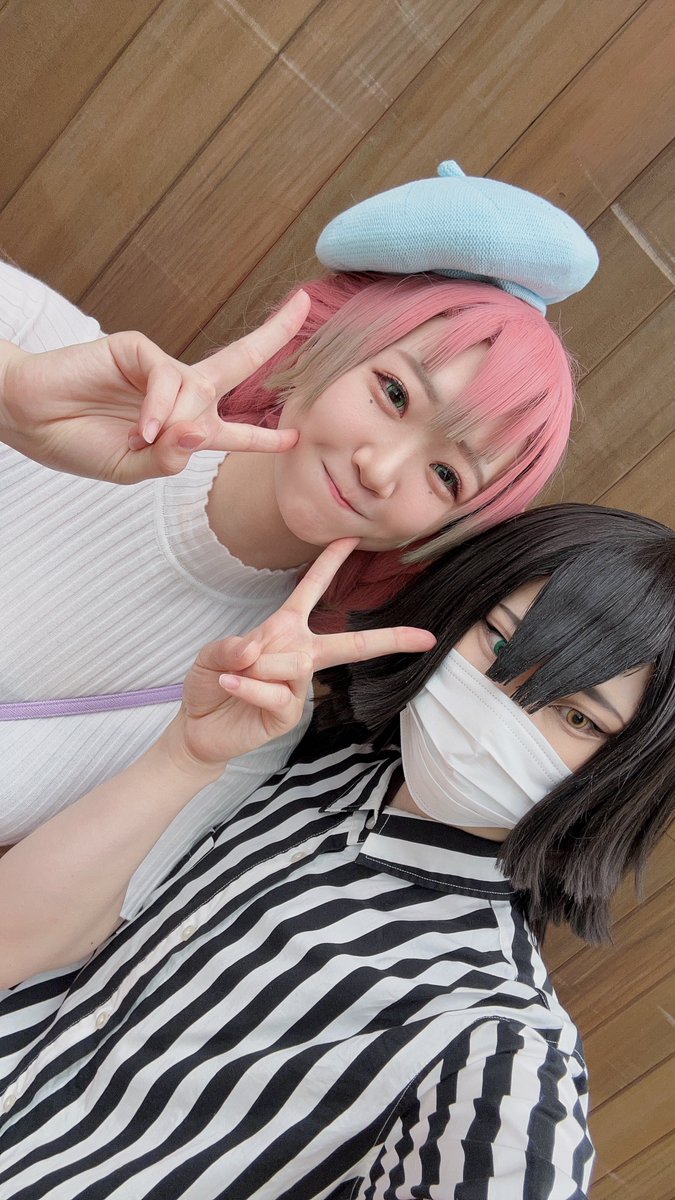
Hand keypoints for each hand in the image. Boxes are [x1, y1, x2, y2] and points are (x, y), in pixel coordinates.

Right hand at [0, 290, 309, 482]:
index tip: (294, 438)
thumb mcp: (131, 469)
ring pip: (196, 390)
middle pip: (236, 362)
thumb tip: (202, 432)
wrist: (29, 418)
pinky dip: (160, 406)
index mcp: (181, 424)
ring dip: (177, 420)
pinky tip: (143, 427)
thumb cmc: (77, 443)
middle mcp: (177, 391)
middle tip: (302, 305)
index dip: (262, 436)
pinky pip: (168, 378)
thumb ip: (169, 461)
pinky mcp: (137, 349)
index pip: (230, 430)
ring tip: (143, 437)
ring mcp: (158, 368)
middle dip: (271, 336)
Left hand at [172, 539, 435, 769]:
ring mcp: (298, 687)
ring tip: (233, 675)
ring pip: (296, 663)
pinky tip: (231, 686)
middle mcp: (299, 655)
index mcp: (284, 629)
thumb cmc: (210, 682)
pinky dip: (250, 686)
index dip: (329, 564)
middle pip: (350, 643)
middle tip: (426, 637)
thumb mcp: (213, 654)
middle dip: (389, 638)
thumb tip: (257, 648)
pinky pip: (278, 692)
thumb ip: (233, 645)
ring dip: (257, 666)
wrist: (199, 726)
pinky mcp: (289, 715)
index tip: (350, 539)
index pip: (311, 591)